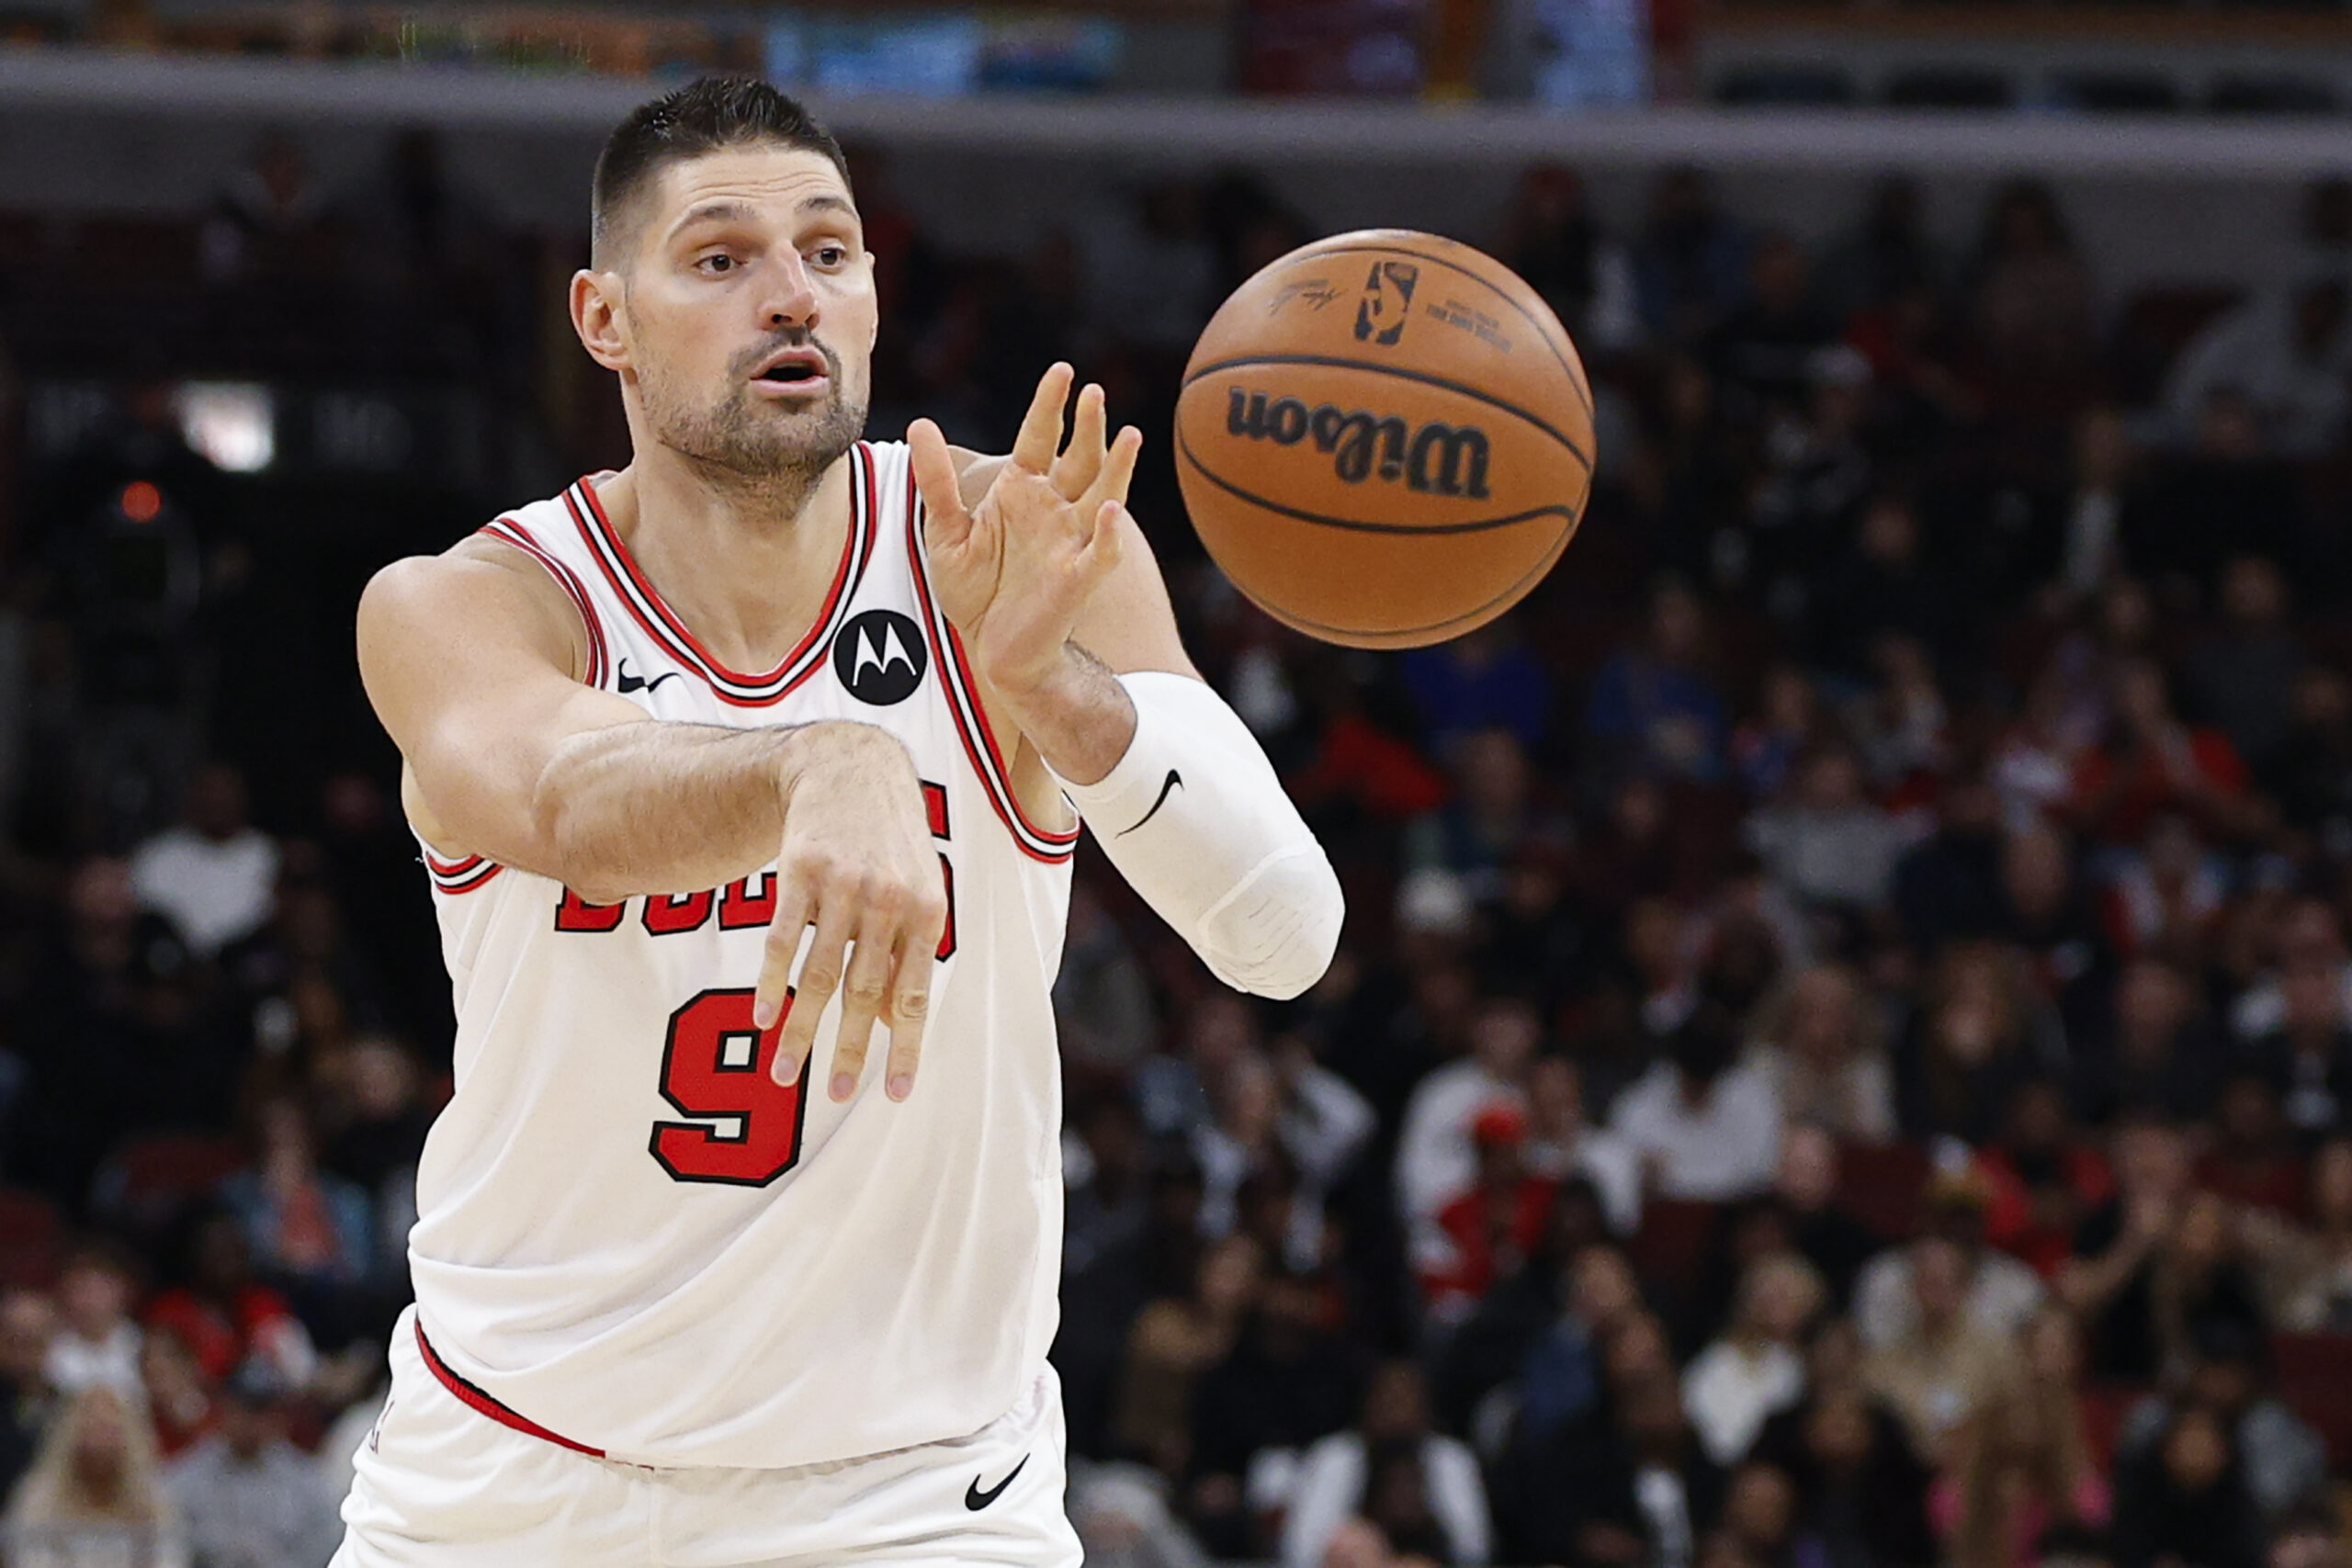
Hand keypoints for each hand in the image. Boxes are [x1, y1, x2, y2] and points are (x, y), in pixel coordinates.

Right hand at [756, 723, 948, 1103]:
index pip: (915, 995)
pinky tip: (763, 1017)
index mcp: (927, 911)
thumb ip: (911, 949)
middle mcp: (888, 900)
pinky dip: (772, 983)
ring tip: (784, 1073)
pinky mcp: (799, 870)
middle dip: (849, 1049)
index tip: (893, 1094)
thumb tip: (899, 1021)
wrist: (849, 767)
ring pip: (818, 973)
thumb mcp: (920, 886)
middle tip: (835, 1095)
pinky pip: (782, 940)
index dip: (904, 1047)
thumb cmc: (890, 840)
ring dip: (800, 1029)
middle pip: (865, 992)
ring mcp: (842, 884)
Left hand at [908, 363, 1140, 698]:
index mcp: (1022, 489)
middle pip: (1079, 458)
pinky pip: (1099, 554)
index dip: (1051, 405)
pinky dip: (1109, 535)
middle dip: (1088, 427)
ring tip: (1130, 435)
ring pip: (1102, 496)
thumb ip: (936, 481)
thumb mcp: (945, 531)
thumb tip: (920, 424)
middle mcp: (1054, 509)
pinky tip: (1114, 511)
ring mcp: (1070, 542)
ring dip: (1118, 468)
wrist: (991, 648)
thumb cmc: (974, 589)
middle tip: (1094, 392)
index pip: (1041, 437)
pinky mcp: (1077, 580)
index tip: (1062, 371)